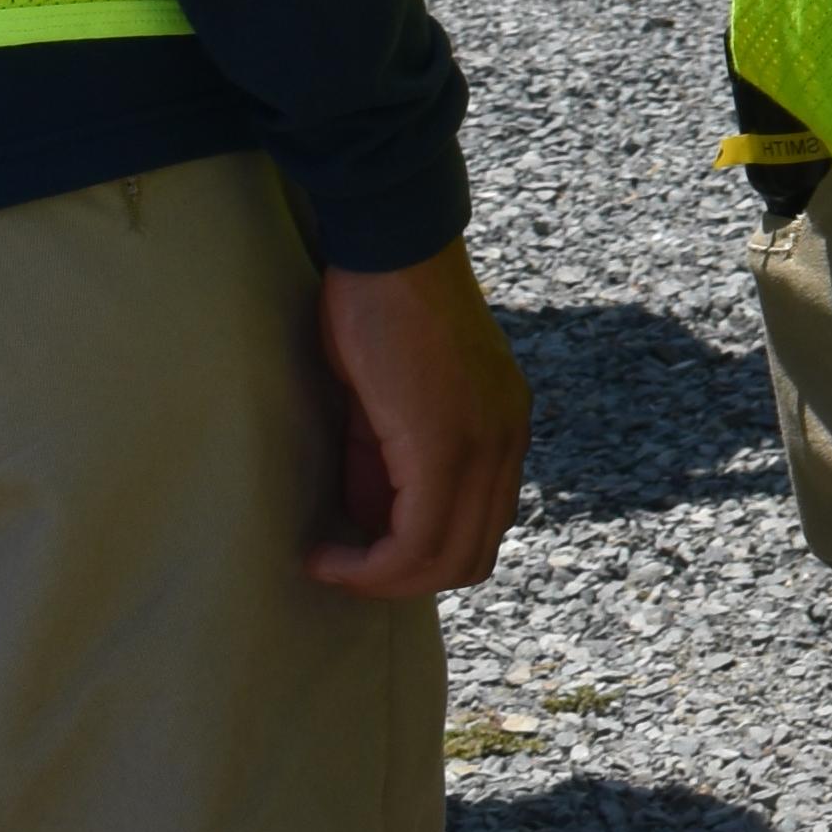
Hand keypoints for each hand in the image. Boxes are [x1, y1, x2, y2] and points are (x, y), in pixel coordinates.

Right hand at [312, 242, 532, 596]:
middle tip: (339, 567)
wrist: (390, 250)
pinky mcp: (448, 443)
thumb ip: (392, 463)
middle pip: (470, 558)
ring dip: (379, 579)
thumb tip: (371, 522)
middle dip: (398, 581)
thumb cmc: (378, 313)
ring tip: (327, 561)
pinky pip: (418, 538)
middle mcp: (508, 442)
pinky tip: (323, 551)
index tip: (356, 556)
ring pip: (447, 558)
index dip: (417, 562)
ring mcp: (486, 443)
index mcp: (503, 431)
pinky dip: (367, 564)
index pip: (479, 531)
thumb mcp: (389, 406)